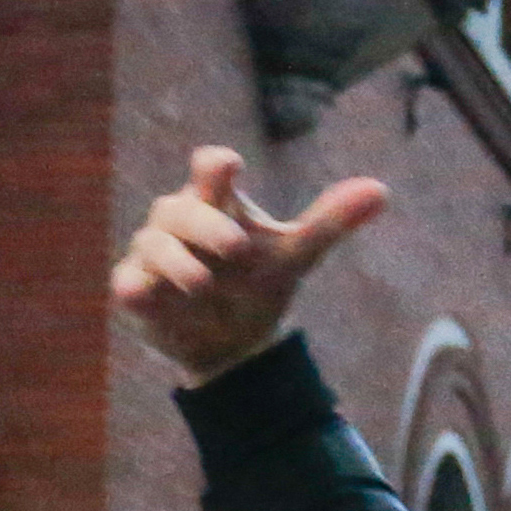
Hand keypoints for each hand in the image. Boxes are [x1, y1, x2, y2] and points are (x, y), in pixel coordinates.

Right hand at [108, 148, 389, 383]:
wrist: (236, 344)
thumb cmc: (259, 285)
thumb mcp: (295, 256)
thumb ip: (330, 222)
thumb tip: (382, 190)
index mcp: (216, 202)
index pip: (208, 167)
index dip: (215, 165)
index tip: (230, 167)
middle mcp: (180, 222)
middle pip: (180, 207)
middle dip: (205, 225)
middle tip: (236, 248)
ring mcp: (154, 255)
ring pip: (152, 243)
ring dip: (175, 261)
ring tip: (202, 286)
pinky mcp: (136, 291)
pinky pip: (127, 284)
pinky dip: (137, 288)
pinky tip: (146, 295)